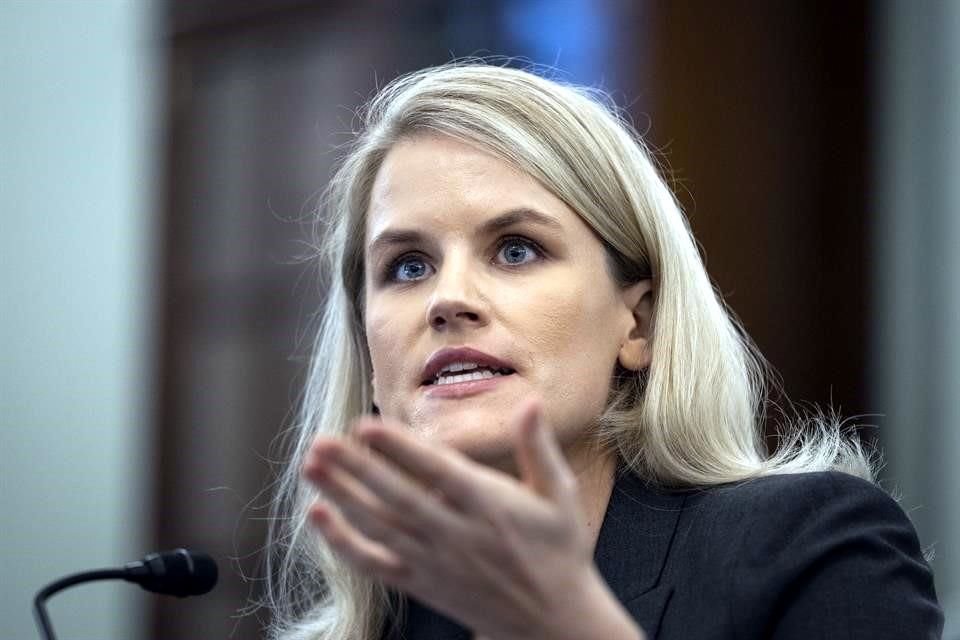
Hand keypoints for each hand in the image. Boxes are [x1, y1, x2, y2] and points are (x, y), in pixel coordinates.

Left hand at [301, 397, 644, 639]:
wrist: (555, 621)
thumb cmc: (559, 551)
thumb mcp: (559, 495)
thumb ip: (538, 447)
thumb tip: (531, 402)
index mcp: (489, 505)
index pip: (436, 472)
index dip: (399, 449)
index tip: (367, 426)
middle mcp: (456, 533)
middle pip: (396, 497)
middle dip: (355, 469)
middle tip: (321, 441)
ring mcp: (435, 561)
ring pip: (379, 526)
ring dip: (341, 496)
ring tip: (311, 467)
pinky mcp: (422, 583)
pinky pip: (375, 564)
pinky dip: (343, 543)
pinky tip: (318, 516)